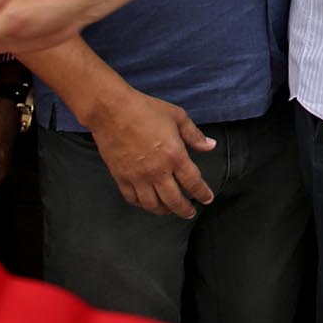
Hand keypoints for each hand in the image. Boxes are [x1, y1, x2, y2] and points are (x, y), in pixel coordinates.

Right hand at [81, 85, 214, 217]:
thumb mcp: (177, 116)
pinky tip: (147, 202)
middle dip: (185, 210)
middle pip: (174, 200)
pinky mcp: (121, 177)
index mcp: (174, 155)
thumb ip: (194, 135)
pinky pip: (133, 199)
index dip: (202, 193)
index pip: (193, 182)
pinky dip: (142, 204)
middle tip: (190, 212)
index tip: (207, 199)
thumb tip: (210, 146)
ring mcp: (137, 176)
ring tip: (170, 210)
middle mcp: (157, 171)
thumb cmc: (145, 109)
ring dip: (164, 211)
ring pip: (153, 205)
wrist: (112, 111)